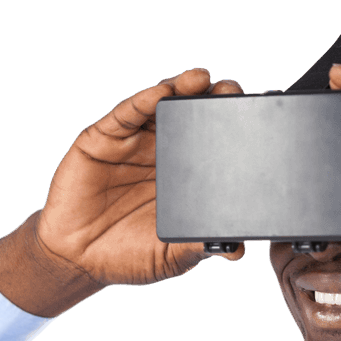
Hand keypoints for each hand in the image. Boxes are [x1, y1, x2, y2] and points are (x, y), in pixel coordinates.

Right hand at [37, 67, 245, 286]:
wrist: (77, 259)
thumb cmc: (127, 257)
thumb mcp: (173, 258)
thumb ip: (200, 249)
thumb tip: (237, 249)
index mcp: (187, 178)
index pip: (216, 145)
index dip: (236, 129)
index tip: (262, 116)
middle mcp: (164, 153)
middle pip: (194, 117)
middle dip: (216, 101)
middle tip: (236, 92)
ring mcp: (135, 142)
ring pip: (163, 107)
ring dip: (184, 89)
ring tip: (204, 80)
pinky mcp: (104, 138)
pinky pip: (127, 113)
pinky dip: (146, 100)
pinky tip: (163, 91)